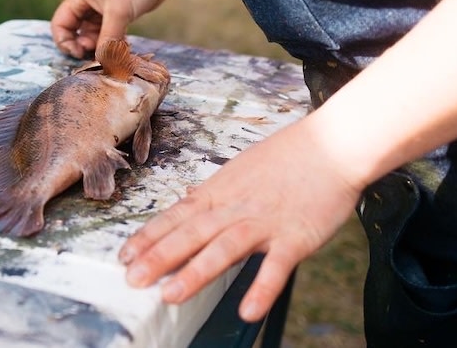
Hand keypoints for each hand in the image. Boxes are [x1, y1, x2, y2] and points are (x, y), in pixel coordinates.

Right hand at [50, 0, 231, 56]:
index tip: (79, 53)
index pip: (60, 24)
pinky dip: (113, 42)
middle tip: (100, 54)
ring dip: (101, 46)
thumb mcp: (118, 13)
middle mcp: (87, 3)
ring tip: (115, 53)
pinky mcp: (117, 14)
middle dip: (85, 46)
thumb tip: (101, 61)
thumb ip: (108, 38)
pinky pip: (108, 33)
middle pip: (75, 32)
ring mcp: (102, 9)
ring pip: (93, 35)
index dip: (65, 42)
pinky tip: (124, 48)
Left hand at [118, 118, 361, 321]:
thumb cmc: (289, 158)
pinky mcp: (295, 237)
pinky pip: (276, 266)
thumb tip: (190, 204)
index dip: (149, 237)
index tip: (124, 256)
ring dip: (195, 272)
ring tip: (171, 295)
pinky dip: (261, 288)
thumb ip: (217, 195)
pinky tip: (247, 310)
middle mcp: (236, 207)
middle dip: (159, 257)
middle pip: (191, 233)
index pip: (177, 216)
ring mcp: (264, 222)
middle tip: (132, 279)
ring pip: (223, 248)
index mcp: (220, 192)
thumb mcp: (241, 171)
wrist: (333, 145)